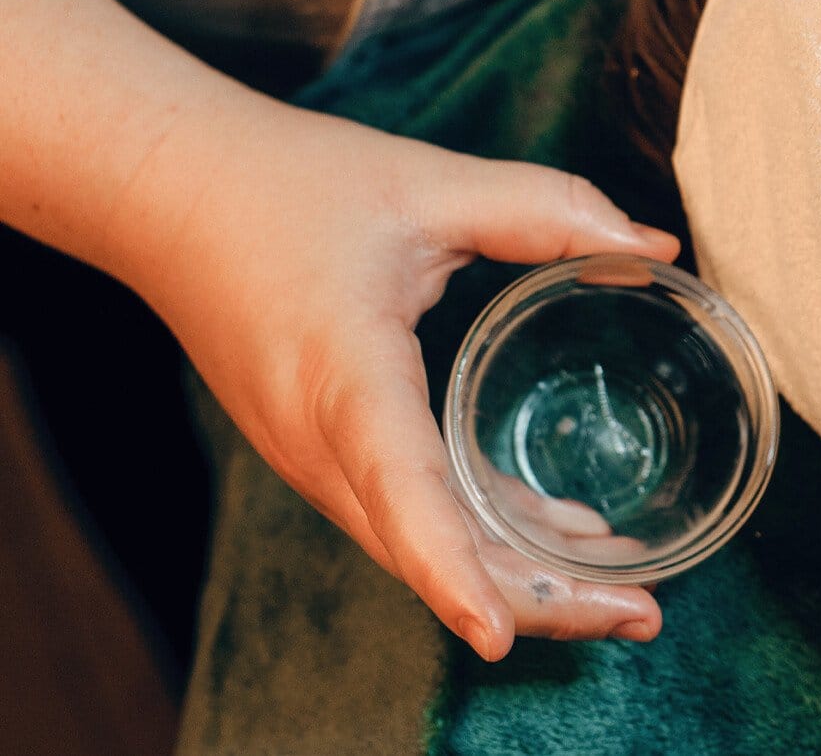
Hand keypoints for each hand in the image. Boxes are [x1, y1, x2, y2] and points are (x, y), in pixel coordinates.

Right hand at [115, 97, 679, 659]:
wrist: (166, 194)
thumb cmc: (287, 186)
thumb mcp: (427, 185)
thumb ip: (545, 211)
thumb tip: (653, 248)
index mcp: (342, 375)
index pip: (400, 488)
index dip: (451, 567)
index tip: (496, 636)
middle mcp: (320, 441)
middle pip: (427, 553)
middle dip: (534, 601)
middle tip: (642, 615)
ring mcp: (316, 457)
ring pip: (419, 549)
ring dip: (516, 581)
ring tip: (622, 596)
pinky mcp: (325, 451)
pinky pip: (407, 516)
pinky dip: (481, 540)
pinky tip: (559, 533)